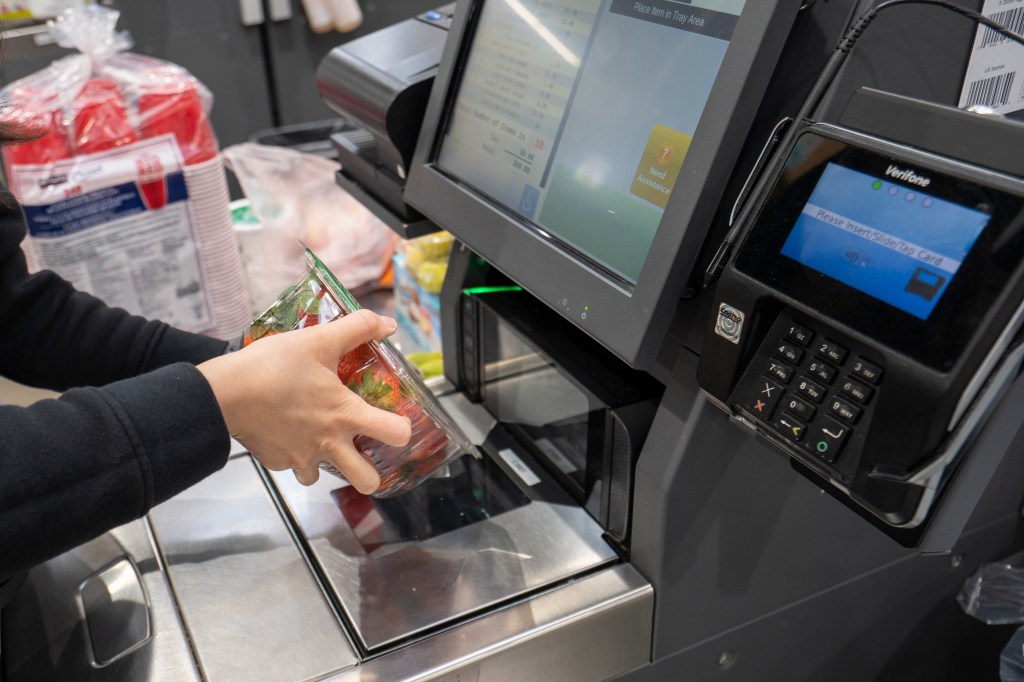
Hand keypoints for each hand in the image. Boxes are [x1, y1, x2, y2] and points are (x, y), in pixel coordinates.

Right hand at [198, 309, 411, 492]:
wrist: (224, 394)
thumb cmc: (273, 367)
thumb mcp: (319, 339)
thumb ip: (357, 328)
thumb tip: (387, 324)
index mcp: (346, 415)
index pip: (396, 435)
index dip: (403, 430)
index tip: (397, 423)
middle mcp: (329, 444)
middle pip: (368, 482)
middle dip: (370, 473)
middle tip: (362, 452)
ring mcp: (301, 458)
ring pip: (323, 476)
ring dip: (324, 462)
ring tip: (315, 438)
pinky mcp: (276, 463)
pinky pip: (291, 466)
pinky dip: (291, 453)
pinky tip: (285, 431)